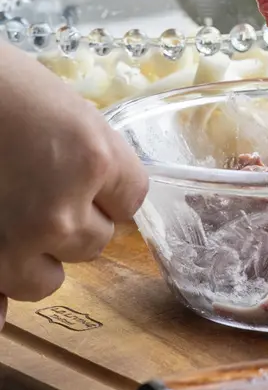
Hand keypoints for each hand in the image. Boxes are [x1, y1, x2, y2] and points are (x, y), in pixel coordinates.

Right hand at [0, 45, 146, 314]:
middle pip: (96, 240)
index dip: (108, 189)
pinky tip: (2, 276)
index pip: (132, 199)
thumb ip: (92, 161)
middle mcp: (62, 211)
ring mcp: (17, 242)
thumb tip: (101, 202)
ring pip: (50, 278)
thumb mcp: (67, 112)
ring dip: (38, 255)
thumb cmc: (5, 86)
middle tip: (41, 189)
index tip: (87, 177)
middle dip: (75, 219)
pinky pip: (4, 303)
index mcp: (94, 160)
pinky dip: (1, 299)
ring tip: (12, 216)